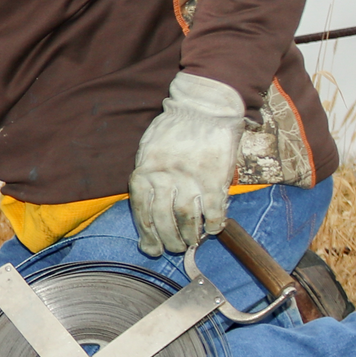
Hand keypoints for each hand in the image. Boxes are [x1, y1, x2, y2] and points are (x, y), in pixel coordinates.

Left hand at [129, 72, 245, 256]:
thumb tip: (148, 207)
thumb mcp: (148, 150)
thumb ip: (148, 176)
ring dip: (189, 237)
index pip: (141, 211)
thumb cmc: (173, 130)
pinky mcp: (213, 178)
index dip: (147, 235)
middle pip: (163, 220)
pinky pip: (213, 210)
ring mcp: (189, 179)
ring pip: (187, 219)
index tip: (151, 248)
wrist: (203, 107)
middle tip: (174, 249)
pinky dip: (213, 224)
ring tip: (191, 243)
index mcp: (145, 171)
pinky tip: (213, 229)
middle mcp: (164, 178)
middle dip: (168, 241)